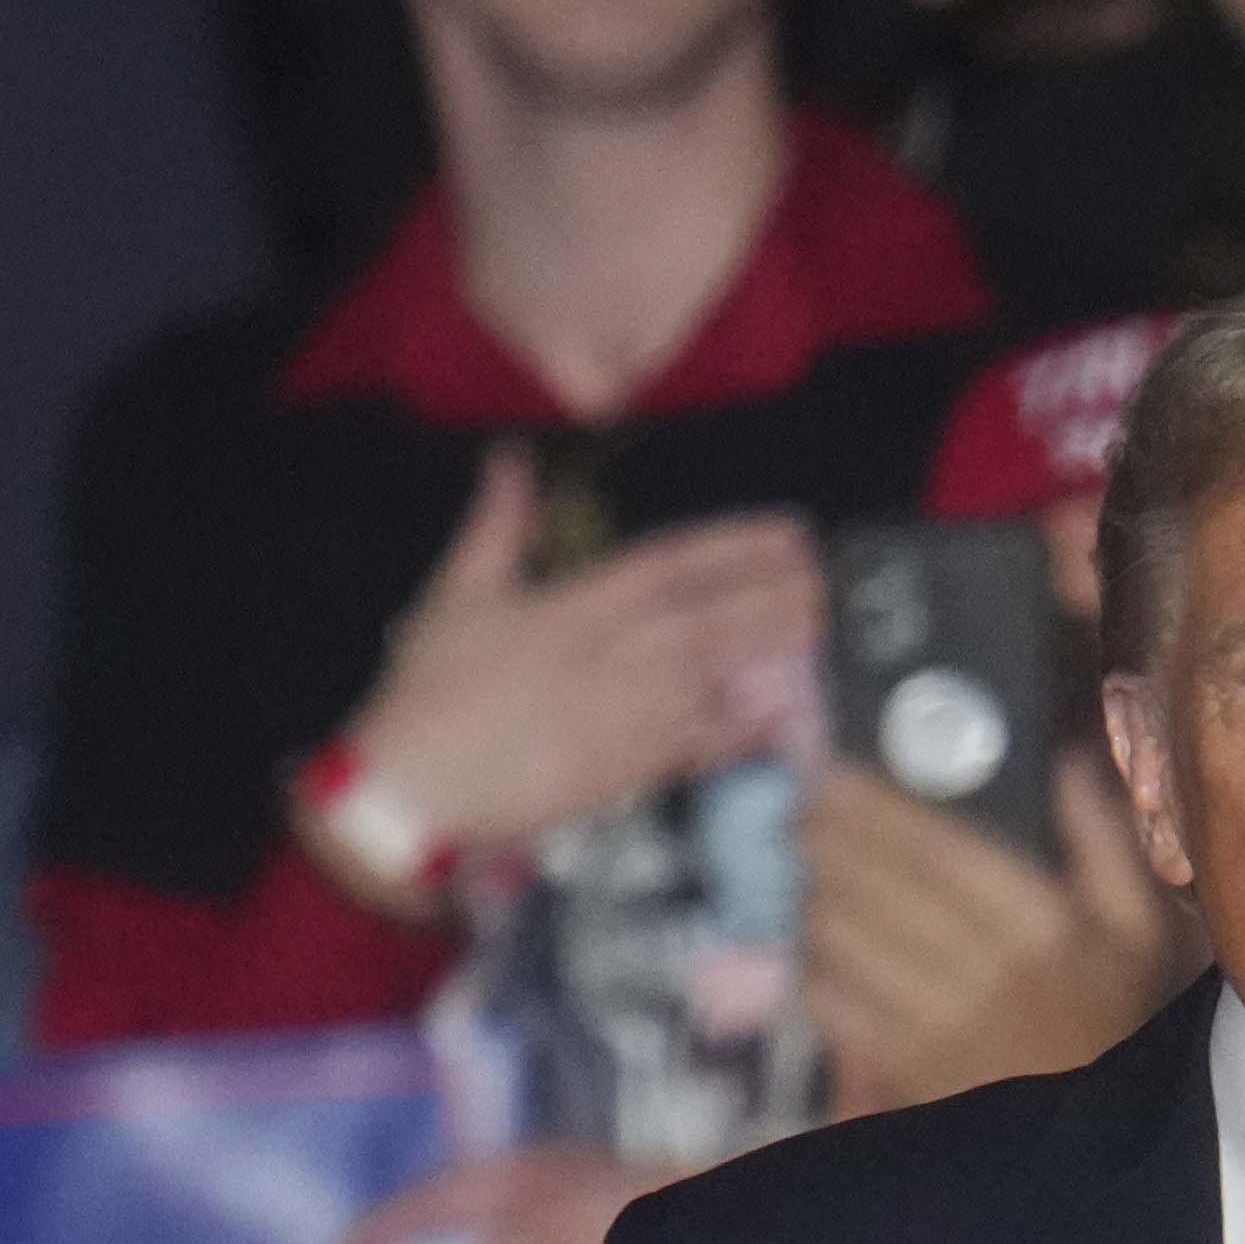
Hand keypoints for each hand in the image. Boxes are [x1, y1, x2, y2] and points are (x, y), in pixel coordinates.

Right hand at [331, 474, 823, 887]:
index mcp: (585, 601)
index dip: (743, 544)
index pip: (682, 562)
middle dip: (778, 594)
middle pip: (720, 616)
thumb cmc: (432, 687)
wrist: (418, 784)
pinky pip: (707, 746)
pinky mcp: (633, 770)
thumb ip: (498, 521)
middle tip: (826, 580)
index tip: (790, 533)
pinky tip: (785, 719)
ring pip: (724, 675)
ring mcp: (634, 714)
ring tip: (820, 630)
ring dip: (776, 652)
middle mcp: (623, 653)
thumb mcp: (460, 588)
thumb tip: (511, 460)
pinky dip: (747, 732)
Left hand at [805, 751, 1190, 1110]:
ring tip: (819, 875)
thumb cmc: (1124, 1019)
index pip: (938, 850)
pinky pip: (832, 1005)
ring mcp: (938, 1028)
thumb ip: (1104, 839)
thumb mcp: (1143, 928)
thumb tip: (1063, 760)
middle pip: (874, 887)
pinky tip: (827, 948)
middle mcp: (984, 975)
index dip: (875, 807)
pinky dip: (816, 966)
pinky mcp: (905, 1072)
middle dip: (826, 839)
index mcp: (1044, 928)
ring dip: (818, 896)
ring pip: (842, 940)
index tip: (835, 775)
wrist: (1106, 1152)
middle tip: (805, 811)